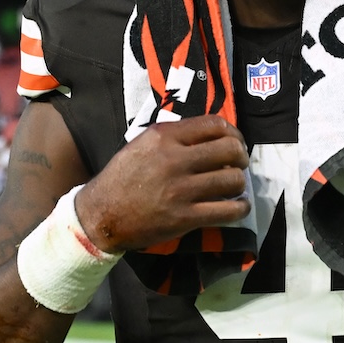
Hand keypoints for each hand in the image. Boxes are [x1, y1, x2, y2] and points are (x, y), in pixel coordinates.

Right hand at [74, 115, 250, 253]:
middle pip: (230, 150)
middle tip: (239, 164)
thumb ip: (174, 137)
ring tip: (234, 186)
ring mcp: (181, 190)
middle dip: (241, 156)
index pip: (215, 124)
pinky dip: (240, 207)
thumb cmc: (122, 177)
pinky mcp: (185, 217)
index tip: (235, 142)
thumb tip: (212, 137)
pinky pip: (227, 211)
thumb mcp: (142, 144)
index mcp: (164, 136)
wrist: (102, 214)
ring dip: (239, 183)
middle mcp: (174, 160)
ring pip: (232, 180)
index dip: (233, 133)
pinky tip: (238, 206)